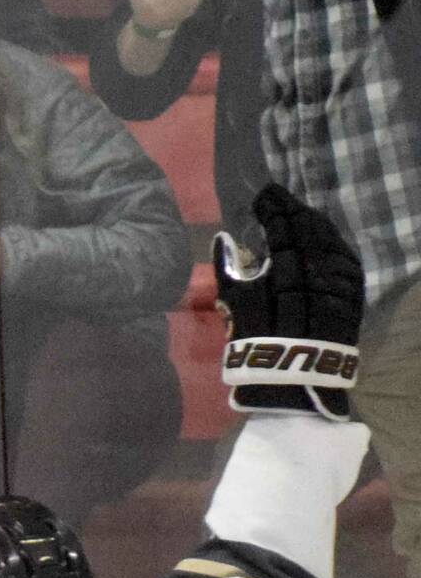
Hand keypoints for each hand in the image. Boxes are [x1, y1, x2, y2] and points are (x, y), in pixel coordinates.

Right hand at [214, 184, 363, 420]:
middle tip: (278, 197)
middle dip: (292, 210)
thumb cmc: (255, 345)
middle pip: (307, 230)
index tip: (262, 196)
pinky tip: (326, 236)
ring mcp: (339, 282)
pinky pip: (346, 260)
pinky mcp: (352, 295)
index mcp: (284, 271)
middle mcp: (317, 271)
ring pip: (329, 242)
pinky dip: (334, 244)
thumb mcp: (234, 306)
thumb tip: (224, 239)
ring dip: (314, 223)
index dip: (272, 209)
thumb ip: (229, 269)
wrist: (293, 381)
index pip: (281, 228)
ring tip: (300, 211)